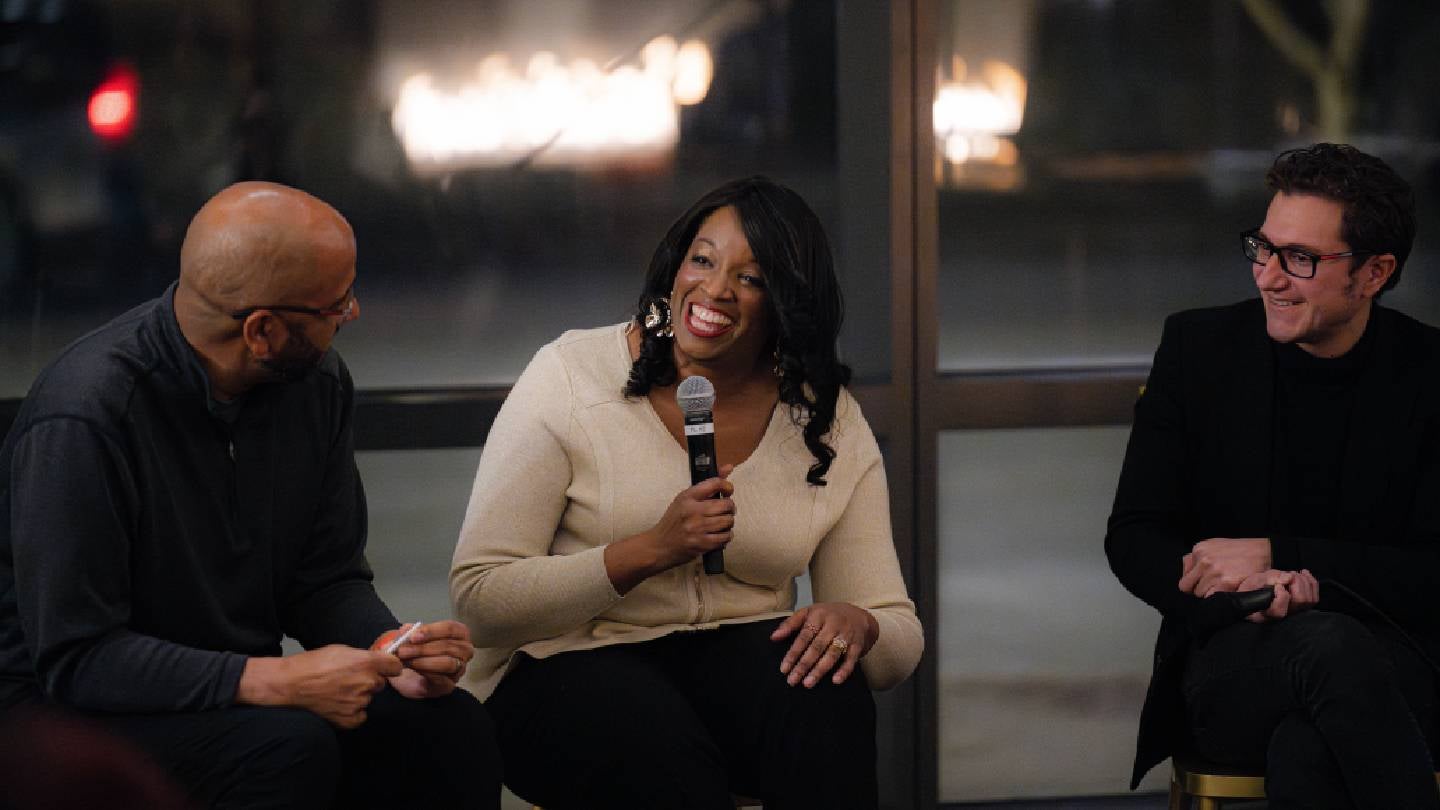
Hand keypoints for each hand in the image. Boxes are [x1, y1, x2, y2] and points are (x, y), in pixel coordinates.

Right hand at [237, 645, 400, 728]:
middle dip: (369, 681)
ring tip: (337, 691)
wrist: (292, 684)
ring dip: (358, 696)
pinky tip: (338, 704)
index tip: (384, 668)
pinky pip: (361, 715)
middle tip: (348, 680)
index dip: (389, 667)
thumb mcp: (342, 650)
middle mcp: (367, 682)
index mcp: (367, 662)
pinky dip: (352, 712)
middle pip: (379, 683)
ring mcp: (360, 702)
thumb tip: (376, 661)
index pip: (395, 666)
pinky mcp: (351, 719)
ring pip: (368, 698)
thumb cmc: (314, 663)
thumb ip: (363, 656)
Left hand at [372, 621, 473, 698]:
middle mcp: (465, 650)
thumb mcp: (411, 637)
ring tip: (407, 661)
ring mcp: (460, 669)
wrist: (408, 675)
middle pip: (448, 647)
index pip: (450, 628)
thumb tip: (406, 629)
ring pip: (448, 663)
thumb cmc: (417, 650)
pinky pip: (443, 680)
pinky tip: (414, 670)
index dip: (431, 631)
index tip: (413, 637)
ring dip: (424, 662)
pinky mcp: (450, 685)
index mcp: (459, 633)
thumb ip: (409, 632)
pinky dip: (427, 674)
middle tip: (403, 651)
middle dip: (423, 649)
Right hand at [606, 465, 736, 592]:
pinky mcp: (701, 544)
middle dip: (729, 508)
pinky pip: (725, 537)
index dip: (727, 487)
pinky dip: (726, 536)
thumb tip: (729, 467)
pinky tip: (719, 535)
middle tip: (725, 511)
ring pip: (728, 521)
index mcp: (687, 497)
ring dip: (728, 523)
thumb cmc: (673, 521)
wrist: (658, 545)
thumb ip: (708, 484)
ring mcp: (697, 528)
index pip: (715, 483)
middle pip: (726, 505)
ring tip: (721, 524)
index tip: (727, 492)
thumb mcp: (685, 499)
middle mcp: (692, 511)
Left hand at [771, 602, 878, 687]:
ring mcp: (846, 635)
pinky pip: (851, 659)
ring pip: (832, 654)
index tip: (784, 669)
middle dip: (803, 665)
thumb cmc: (828, 615)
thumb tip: (773, 637)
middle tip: (792, 680)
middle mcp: (833, 625)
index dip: (793, 654)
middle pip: (816, 647)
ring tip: (808, 683)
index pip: (803, 637)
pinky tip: (835, 681)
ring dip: (820, 670)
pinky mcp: (857, 645)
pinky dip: (844, 670)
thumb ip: (790, 624)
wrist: (859, 615)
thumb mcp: (809, 612)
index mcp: (818, 616)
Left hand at [1178, 538, 1270, 596]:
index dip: (1193, 582)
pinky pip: (1212, 598)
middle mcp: (1203, 560)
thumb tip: (1187, 572)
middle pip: (1188, 587)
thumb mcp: (1214, 546)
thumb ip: (1198, 558)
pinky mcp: (1225, 582)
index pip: (1184, 576)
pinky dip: (1219, 597)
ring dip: (1211, 594)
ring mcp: (1213, 571)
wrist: (1265, 551)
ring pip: (1200, 594)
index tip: (1203, 583)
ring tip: (1224, 586)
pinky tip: (1229, 590)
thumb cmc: (1241, 550)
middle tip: (1213, 587)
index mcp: (1199, 550)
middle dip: (1199, 589)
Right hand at [1235, 568, 1318, 622]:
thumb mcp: (1256, 580)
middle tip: (1288, 574)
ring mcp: (1294, 613)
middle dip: (1297, 583)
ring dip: (1304, 582)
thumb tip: (1289, 577)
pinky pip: (1314, 598)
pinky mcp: (1302, 608)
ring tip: (1293, 574)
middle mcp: (1282, 617)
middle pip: (1299, 602)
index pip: (1279, 611)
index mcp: (1266, 614)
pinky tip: (1303, 574)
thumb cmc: (1253, 587)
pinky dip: (1311, 582)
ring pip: (1308, 600)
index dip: (1282, 595)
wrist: (1256, 590)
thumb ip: (1270, 579)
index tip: (1277, 585)